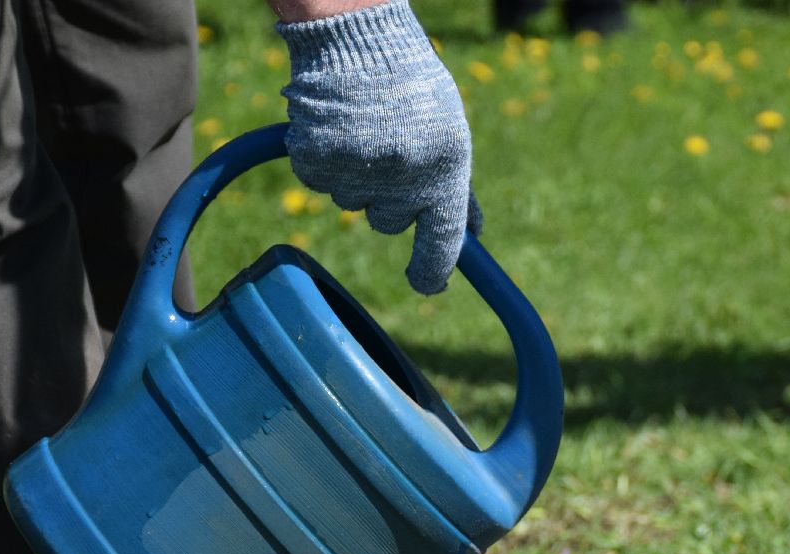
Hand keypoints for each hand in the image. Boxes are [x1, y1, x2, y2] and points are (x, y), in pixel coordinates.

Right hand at [277, 0, 481, 294]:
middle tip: (388, 150)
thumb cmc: (412, 83)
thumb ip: (457, 186)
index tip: (428, 283)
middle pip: (389, 222)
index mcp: (445, 172)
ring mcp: (357, 173)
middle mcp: (403, 180)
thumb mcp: (450, 133)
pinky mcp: (316, 162)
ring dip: (356, 177)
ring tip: (363, 128)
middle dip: (388, 198)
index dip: (434, 271)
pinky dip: (325, 161)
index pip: (443, 243)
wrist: (357, 35)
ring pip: (353, 203)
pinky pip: (319, 183)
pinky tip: (336, 127)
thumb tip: (473, 234)